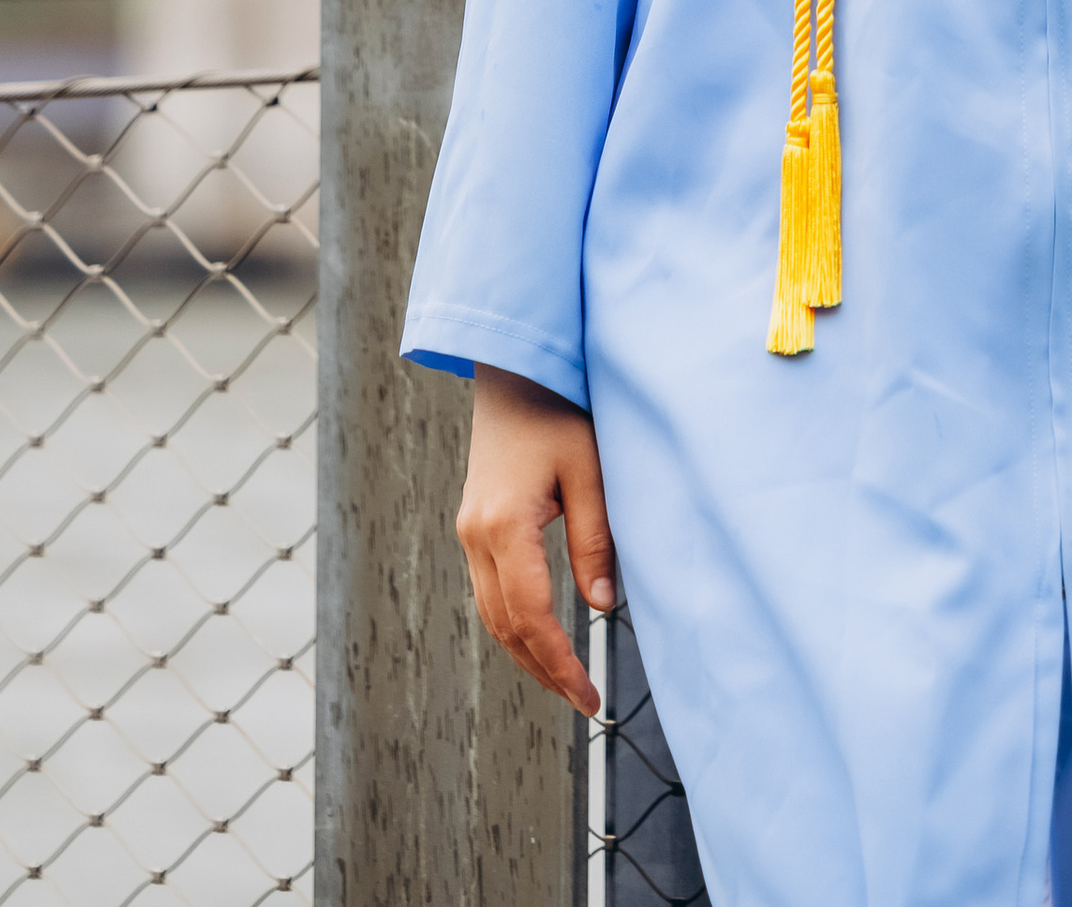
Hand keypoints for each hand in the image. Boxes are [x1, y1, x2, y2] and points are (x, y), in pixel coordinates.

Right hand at [457, 365, 616, 714]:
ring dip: (526, 653)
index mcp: (505, 526)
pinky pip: (490, 591)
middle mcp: (476, 536)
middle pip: (505, 628)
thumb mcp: (590, 470)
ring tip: (565, 680)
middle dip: (543, 670)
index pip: (531, 618)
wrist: (514, 370)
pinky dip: (515, 623)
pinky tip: (541, 634)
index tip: (589, 697)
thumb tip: (602, 606)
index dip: (560, 664)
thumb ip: (595, 539)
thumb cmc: (559, 411)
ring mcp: (469, 532)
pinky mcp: (473, 526)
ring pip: (492, 615)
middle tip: (582, 701)